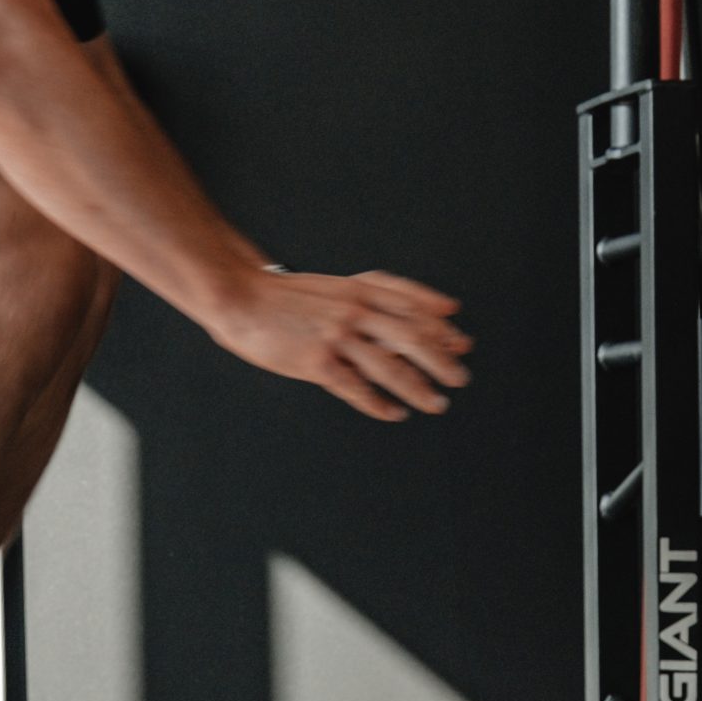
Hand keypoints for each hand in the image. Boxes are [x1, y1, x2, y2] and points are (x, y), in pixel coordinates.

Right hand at [207, 266, 472, 419]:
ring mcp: (336, 336)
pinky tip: (394, 413)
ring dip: (418, 386)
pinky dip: (379, 403)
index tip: (461, 342)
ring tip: (436, 402)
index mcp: (358, 290)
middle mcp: (354, 310)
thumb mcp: (333, 287)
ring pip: (390, 365)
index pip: (411, 304)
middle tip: (460, 378)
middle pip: (411, 335)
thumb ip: (367, 295)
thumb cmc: (284, 296)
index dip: (440, 324)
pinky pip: (357, 388)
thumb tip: (397, 312)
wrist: (240, 298)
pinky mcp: (317, 361)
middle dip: (441, 359)